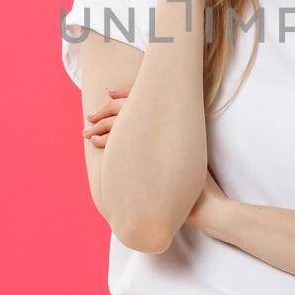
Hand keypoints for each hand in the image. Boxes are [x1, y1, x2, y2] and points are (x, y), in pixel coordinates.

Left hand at [80, 80, 233, 235]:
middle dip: (106, 109)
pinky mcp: (151, 157)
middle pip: (130, 106)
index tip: (109, 91)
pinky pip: (120, 142)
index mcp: (175, 118)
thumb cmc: (197, 180)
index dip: (125, 92)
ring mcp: (159, 141)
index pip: (145, 94)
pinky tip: (96, 144)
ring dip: (101, 125)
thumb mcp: (184, 149)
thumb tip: (148, 124)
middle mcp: (168, 125)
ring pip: (121, 123)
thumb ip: (166, 134)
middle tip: (91, 115)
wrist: (206, 203)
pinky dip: (105, 140)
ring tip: (88, 133)